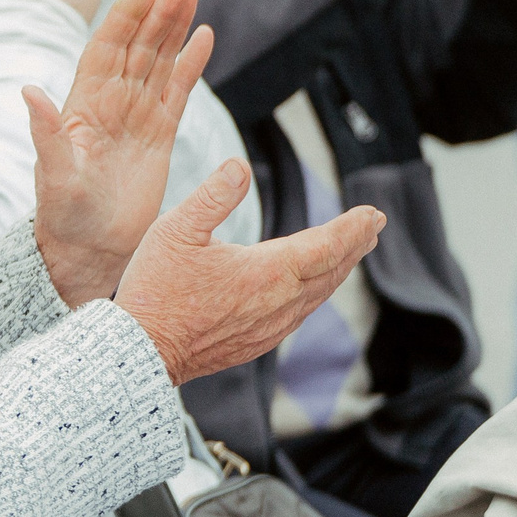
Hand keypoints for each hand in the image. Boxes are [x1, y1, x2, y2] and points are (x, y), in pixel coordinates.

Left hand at [30, 0, 213, 305]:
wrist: (87, 249)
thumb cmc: (63, 216)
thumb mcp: (53, 176)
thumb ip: (45, 134)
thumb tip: (28, 91)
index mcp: (81, 106)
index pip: (104, 50)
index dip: (123, 19)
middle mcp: (109, 103)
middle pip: (136, 47)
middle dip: (156, 14)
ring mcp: (136, 116)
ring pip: (158, 62)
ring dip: (174, 28)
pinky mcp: (159, 135)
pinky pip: (177, 91)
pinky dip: (190, 64)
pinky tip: (204, 36)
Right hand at [114, 163, 383, 384]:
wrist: (143, 350)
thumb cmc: (156, 290)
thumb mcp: (176, 230)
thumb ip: (213, 196)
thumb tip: (239, 165)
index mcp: (268, 270)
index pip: (327, 244)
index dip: (353, 227)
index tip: (373, 212)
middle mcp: (280, 301)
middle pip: (332, 269)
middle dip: (355, 244)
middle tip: (373, 226)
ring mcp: (272, 325)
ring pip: (319, 293)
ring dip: (338, 269)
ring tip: (350, 251)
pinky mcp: (258, 341)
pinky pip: (301, 312)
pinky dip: (316, 292)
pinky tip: (311, 288)